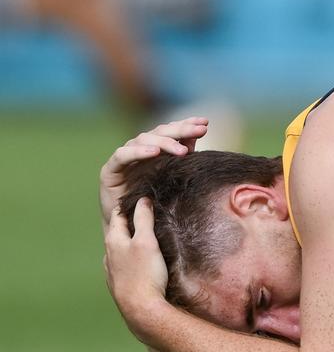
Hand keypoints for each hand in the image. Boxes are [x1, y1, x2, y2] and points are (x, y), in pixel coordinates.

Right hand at [99, 117, 208, 233]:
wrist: (128, 228)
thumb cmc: (154, 205)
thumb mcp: (172, 180)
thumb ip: (181, 159)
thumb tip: (196, 138)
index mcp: (155, 150)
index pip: (171, 131)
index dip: (186, 125)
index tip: (205, 123)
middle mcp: (139, 150)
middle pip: (159, 132)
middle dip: (181, 130)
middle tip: (200, 130)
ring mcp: (124, 158)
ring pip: (142, 140)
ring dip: (164, 143)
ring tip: (182, 151)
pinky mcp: (109, 170)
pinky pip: (122, 156)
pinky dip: (138, 151)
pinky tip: (153, 152)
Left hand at [104, 198, 170, 333]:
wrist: (141, 309)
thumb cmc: (145, 273)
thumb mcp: (147, 242)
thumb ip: (143, 220)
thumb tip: (142, 201)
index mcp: (114, 240)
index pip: (118, 215)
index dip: (129, 205)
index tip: (139, 198)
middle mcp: (109, 253)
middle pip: (117, 232)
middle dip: (129, 222)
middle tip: (143, 215)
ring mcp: (112, 270)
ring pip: (119, 249)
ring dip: (129, 241)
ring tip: (142, 238)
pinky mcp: (118, 283)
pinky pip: (122, 265)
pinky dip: (129, 258)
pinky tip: (138, 263)